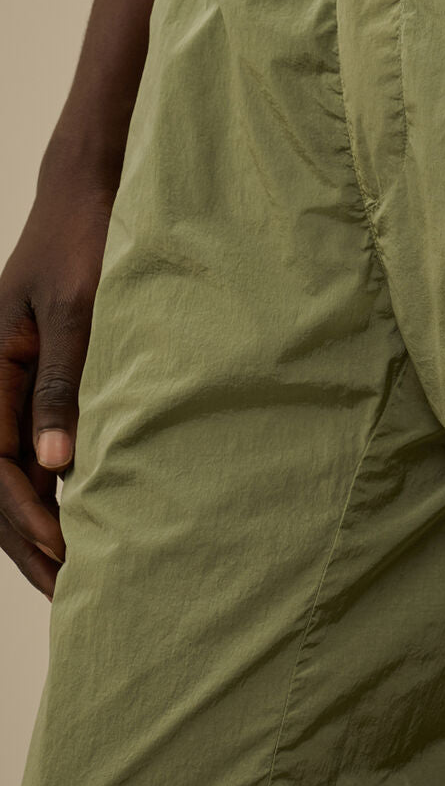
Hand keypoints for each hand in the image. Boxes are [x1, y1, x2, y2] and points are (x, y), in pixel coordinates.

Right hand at [0, 149, 115, 599]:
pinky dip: (58, 491)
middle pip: (0, 479)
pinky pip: (40, 448)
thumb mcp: (73, 310)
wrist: (94, 194)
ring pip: (18, 471)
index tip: (64, 550)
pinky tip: (82, 522)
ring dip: (41, 524)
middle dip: (29, 538)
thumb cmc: (84, 241)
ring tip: (74, 575)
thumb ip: (62, 383)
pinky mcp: (47, 381)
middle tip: (69, 590)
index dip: (27, 512)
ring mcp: (19, 384)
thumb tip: (56, 466)